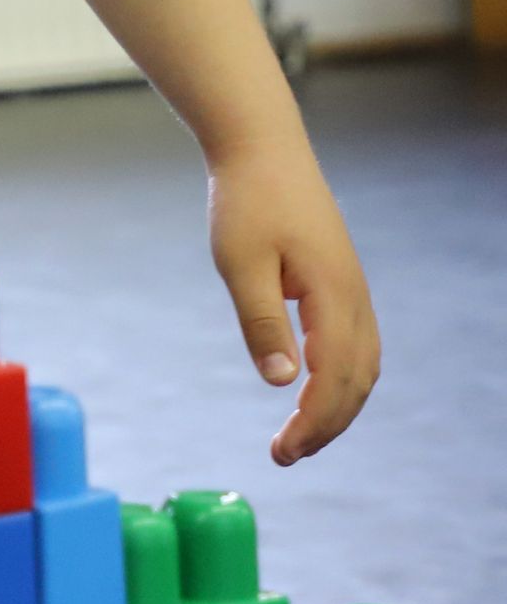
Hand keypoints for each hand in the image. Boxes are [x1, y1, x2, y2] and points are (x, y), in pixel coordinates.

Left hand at [205, 143, 378, 464]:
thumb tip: (283, 382)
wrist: (262, 149)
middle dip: (326, 425)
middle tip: (285, 455)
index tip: (283, 452)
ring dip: (337, 405)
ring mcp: (353, 289)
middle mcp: (355, 297)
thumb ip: (262, 322)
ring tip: (299, 434)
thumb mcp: (240, 263)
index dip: (313, 423)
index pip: (334, 380)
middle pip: (356, 381)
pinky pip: (356, 344)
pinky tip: (313, 389)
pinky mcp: (342, 282)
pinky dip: (341, 378)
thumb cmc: (246, 201)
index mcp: (334, 296)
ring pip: (362, 365)